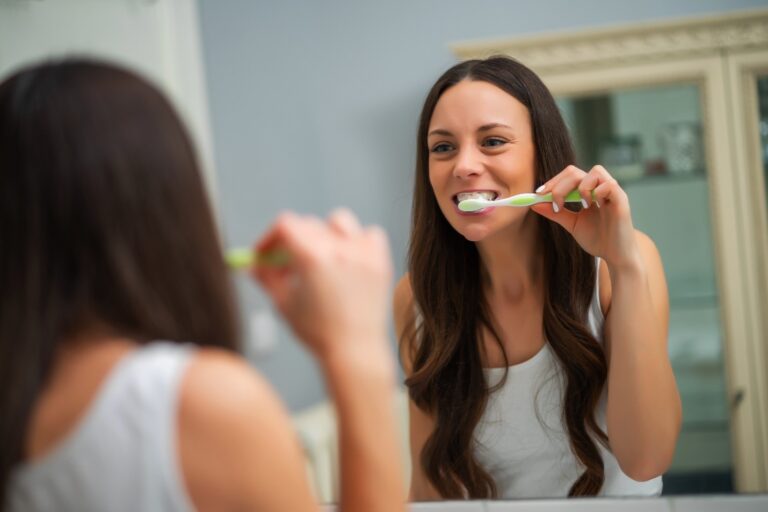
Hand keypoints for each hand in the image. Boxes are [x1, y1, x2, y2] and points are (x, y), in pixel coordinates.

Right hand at [252, 209, 393, 362]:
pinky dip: (358, 241)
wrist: (355, 350)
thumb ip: (266, 277)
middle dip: (292, 242)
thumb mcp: (283, 302)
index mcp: (312, 256)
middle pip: (308, 225)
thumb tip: (253, 264)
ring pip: (339, 222)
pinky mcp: (380, 260)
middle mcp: (339, 248)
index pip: (285, 225)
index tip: (266, 253)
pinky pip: (369, 234)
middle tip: (287, 265)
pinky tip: (349, 260)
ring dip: (325, 234)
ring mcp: (363, 252)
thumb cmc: (318, 332)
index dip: (270, 238)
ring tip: (321, 260)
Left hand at [530, 165, 640, 269]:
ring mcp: (612, 192)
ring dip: (580, 186)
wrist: (615, 256)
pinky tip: (591, 206)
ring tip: (579, 205)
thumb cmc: (597, 239)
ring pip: (595, 171)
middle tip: (554, 200)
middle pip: (576, 171)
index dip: (553, 182)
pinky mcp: (621, 200)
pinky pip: (609, 184)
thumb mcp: (571, 224)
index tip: (539, 194)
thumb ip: (556, 213)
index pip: (569, 175)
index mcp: (588, 191)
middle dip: (559, 184)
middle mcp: (600, 188)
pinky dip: (596, 192)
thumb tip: (534, 204)